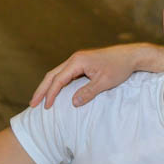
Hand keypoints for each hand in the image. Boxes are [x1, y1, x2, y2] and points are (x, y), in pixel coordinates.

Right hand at [29, 45, 159, 109]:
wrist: (131, 56)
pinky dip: (57, 84)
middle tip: (32, 104)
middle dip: (42, 90)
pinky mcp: (82, 64)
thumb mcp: (105, 82)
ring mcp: (78, 61)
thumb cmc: (119, 68)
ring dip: (48, 86)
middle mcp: (75, 59)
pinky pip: (65, 74)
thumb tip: (73, 103)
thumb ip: (88, 92)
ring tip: (39, 100)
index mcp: (78, 61)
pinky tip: (55, 93)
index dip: (50, 93)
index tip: (45, 107)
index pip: (58, 79)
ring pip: (57, 74)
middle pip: (52, 74)